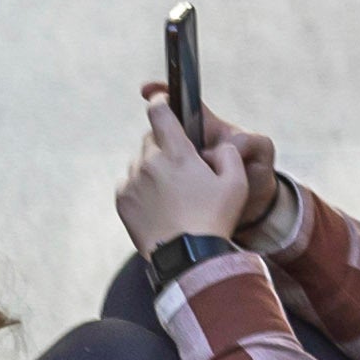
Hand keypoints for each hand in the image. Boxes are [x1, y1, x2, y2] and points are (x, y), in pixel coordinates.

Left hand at [113, 87, 260, 249]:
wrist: (188, 258)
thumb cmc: (215, 220)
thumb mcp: (237, 186)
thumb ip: (229, 155)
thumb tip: (217, 146)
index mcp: (177, 153)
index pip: (160, 111)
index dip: (161, 101)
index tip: (163, 101)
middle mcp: (149, 161)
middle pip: (152, 140)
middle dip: (166, 148)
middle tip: (184, 171)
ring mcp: (132, 180)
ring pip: (141, 162)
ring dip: (154, 170)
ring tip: (174, 197)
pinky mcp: (122, 198)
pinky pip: (131, 184)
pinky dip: (144, 190)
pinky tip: (162, 208)